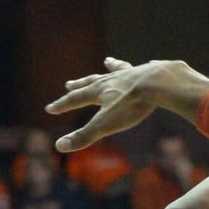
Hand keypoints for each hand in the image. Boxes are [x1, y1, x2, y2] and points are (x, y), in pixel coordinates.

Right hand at [45, 57, 208, 151]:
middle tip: (69, 84)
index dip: (63, 105)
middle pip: (92, 82)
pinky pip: (144, 68)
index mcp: (99, 92)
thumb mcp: (106, 124)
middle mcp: (112, 80)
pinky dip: (144, 67)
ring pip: (117, 71)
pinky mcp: (149, 73)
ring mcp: (130, 74)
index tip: (50, 109)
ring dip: (110, 69)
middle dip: (79, 86)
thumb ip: (85, 135)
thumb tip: (59, 146)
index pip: (76, 99)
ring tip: (107, 62)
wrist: (158, 83)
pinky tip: (149, 63)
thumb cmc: (132, 104)